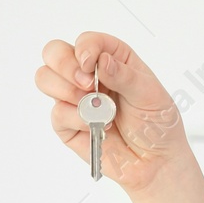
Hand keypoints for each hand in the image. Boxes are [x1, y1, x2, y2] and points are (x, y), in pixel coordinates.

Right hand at [37, 32, 190, 194]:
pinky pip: (57, 113)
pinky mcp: (67, 124)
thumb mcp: (150, 94)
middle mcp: (90, 75)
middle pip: (54, 53)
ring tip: (95, 107)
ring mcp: (75, 98)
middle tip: (87, 84)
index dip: (84, 47)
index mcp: (113, 59)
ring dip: (66, 91)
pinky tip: (98, 127)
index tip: (91, 64)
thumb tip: (101, 59)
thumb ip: (125, 75)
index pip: (87, 40)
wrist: (155, 161)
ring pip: (45, 78)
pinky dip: (77, 119)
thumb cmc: (158, 124)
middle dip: (65, 65)